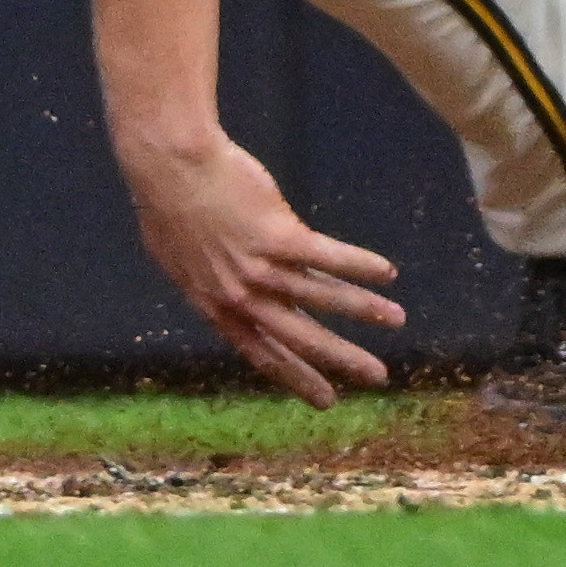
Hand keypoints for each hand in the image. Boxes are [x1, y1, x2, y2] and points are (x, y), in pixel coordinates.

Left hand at [121, 131, 404, 406]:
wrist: (169, 168)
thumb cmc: (169, 206)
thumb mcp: (183, 261)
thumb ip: (214, 283)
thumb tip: (232, 292)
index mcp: (215, 306)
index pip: (261, 354)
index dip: (296, 377)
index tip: (326, 398)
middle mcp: (239, 296)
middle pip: (299, 337)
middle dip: (341, 359)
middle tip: (376, 376)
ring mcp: (258, 267)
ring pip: (320, 297)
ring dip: (363, 310)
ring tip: (397, 319)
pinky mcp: (278, 235)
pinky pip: (327, 256)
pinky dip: (359, 265)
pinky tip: (387, 272)